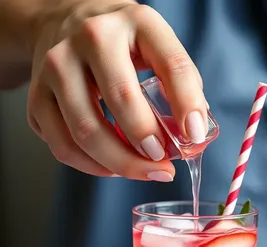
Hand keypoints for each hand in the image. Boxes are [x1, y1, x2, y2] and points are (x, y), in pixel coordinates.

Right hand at [26, 0, 206, 179]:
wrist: (61, 24)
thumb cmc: (119, 45)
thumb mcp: (154, 47)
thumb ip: (178, 86)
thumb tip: (191, 138)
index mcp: (135, 21)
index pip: (170, 63)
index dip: (186, 103)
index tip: (195, 135)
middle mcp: (91, 37)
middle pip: (121, 101)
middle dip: (146, 144)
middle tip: (163, 165)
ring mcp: (56, 66)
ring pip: (86, 133)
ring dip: (120, 164)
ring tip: (142, 171)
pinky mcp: (36, 97)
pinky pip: (64, 147)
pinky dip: (93, 167)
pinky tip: (112, 167)